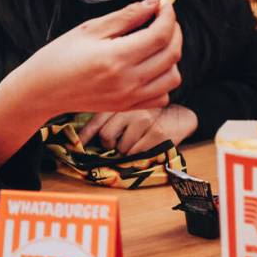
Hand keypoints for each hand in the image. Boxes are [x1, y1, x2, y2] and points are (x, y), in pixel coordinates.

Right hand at [12, 0, 182, 120]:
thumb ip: (126, 16)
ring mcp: (130, 98)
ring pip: (173, 77)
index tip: (164, 4)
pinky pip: (162, 96)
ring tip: (156, 43)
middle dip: (174, 31)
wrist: (43, 90)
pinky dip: (164, 80)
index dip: (168, 16)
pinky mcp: (128, 107)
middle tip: (162, 19)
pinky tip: (150, 66)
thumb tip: (154, 3)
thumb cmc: (61, 55)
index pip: (160, 35)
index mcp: (116, 57)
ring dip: (172, 57)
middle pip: (172, 54)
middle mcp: (128, 81)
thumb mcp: (91, 28)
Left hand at [78, 105, 197, 154]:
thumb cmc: (148, 114)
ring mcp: (144, 121)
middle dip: (109, 145)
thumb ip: (107, 116)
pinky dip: (138, 154)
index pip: (96, 120)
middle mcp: (130, 109)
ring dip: (126, 150)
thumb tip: (83, 135)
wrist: (179, 115)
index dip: (85, 135)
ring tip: (135, 141)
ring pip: (122, 148)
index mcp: (120, 102)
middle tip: (116, 143)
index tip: (77, 144)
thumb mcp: (127, 109)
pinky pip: (137, 153)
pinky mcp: (157, 134)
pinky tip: (144, 145)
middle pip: (106, 137)